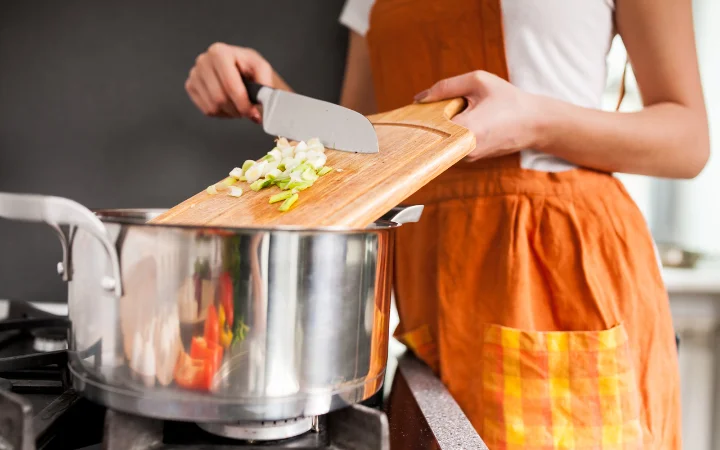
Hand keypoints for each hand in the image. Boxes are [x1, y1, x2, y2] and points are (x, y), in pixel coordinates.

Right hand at [185, 43, 273, 121]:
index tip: (253, 113)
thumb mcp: (261, 69)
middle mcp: (203, 61)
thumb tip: (264, 97)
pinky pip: (206, 110)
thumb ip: (264, 82)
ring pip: (213, 107)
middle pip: (219, 98)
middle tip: (248, 111)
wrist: (238, 68)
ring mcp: (194, 74)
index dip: (243, 103)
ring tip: (239, 106)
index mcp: (219, 52)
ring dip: (230, 112)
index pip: (230, 85)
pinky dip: (221, 113)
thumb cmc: (248, 67)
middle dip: (237, 109)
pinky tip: (228, 104)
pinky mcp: (191, 86)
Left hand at [414, 71, 542, 161]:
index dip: (415, 119)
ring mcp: (467, 158)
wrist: (536, 124)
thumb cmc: (509, 100)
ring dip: (439, 126)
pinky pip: (450, 144)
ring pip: (441, 141)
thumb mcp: (479, 82)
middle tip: (420, 108)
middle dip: (425, 121)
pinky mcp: (469, 159)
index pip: (428, 128)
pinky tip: (455, 119)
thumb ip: (446, 87)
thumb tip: (419, 98)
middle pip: (431, 136)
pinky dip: (448, 132)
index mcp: (466, 130)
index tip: (403, 114)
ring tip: (446, 111)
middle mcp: (464, 150)